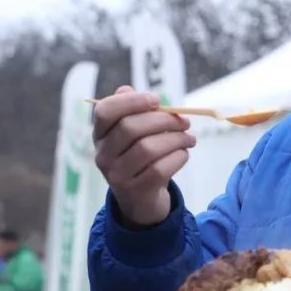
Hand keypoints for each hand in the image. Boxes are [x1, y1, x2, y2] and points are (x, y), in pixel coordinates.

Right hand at [92, 85, 195, 225]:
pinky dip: (178, 157)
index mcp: (100, 135)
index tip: (157, 100)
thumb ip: (133, 111)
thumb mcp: (133, 135)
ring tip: (189, 138)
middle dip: (164, 120)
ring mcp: (116, 175)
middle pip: (130, 128)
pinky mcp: (136, 190)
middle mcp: (103, 155)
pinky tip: (184, 153)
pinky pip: (160, 168)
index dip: (132, 101)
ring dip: (176, 139)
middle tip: (184, 121)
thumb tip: (127, 90)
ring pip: (148, 148)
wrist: (141, 200)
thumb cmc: (140, 158)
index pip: (105, 111)